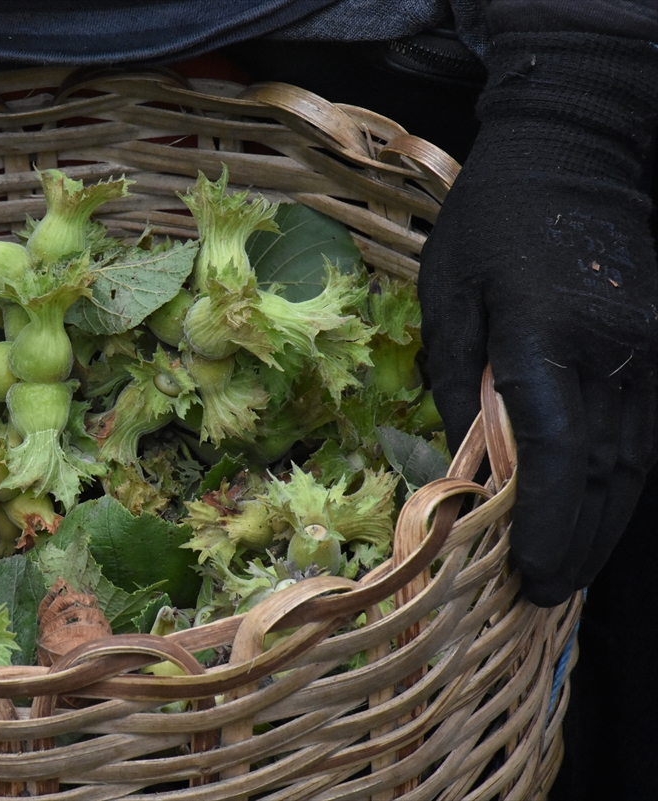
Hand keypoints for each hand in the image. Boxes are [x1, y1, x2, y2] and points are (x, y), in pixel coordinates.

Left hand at [419, 33, 657, 605]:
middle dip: (574, 542)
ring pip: (636, 461)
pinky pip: (646, 432)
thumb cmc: (492, 221)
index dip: (543, 522)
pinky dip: (621, 483)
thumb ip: (458, 380)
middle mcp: (615, 352)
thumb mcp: (448, 293)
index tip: (523, 571)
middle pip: (605, 473)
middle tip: (540, 592)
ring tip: (565, 571)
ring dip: (602, 524)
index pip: (555, 451)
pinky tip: (597, 514)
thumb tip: (465, 462)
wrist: (577, 151)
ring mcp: (651, 350)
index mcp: (547, 335)